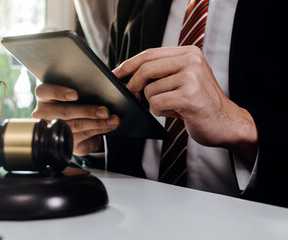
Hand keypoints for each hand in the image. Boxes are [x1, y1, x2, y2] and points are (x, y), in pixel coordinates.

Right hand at [32, 83, 119, 155]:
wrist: (75, 125)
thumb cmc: (74, 103)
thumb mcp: (77, 93)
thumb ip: (88, 86)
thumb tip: (110, 81)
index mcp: (44, 96)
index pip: (44, 91)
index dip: (59, 93)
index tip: (75, 95)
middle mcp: (43, 112)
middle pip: (63, 112)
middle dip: (87, 112)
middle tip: (105, 111)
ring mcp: (52, 128)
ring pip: (75, 125)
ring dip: (97, 123)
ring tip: (112, 120)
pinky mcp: (62, 140)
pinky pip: (81, 135)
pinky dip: (98, 130)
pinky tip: (108, 126)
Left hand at [114, 46, 257, 159]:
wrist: (227, 123)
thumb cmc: (200, 103)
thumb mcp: (183, 79)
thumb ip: (162, 71)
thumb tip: (126, 74)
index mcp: (189, 53)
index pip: (149, 54)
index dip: (128, 64)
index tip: (115, 74)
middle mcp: (192, 61)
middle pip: (145, 69)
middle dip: (134, 86)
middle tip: (133, 96)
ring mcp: (192, 77)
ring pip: (149, 90)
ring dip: (156, 103)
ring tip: (174, 106)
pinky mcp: (189, 96)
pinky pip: (156, 104)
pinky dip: (162, 112)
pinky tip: (178, 113)